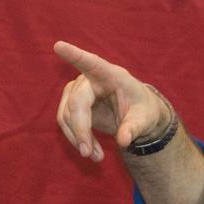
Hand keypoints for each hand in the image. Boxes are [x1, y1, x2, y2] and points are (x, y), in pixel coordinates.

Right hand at [54, 40, 173, 161]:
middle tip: (88, 154)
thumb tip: (123, 140)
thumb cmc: (143, 110)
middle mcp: (91, 79)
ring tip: (96, 157)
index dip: (75, 56)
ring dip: (78, 139)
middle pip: (76, 103)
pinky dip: (76, 139)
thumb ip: (134, 128)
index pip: (92, 63)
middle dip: (80, 130)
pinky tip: (90, 150)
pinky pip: (65, 122)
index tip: (59, 46)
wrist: (136, 115)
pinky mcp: (72, 103)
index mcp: (112, 75)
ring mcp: (78, 90)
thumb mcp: (145, 119)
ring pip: (66, 115)